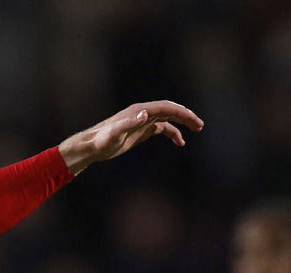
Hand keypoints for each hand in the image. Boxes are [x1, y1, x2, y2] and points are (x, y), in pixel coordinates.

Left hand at [59, 100, 204, 173]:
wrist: (91, 146)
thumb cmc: (101, 141)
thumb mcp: (114, 133)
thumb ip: (129, 123)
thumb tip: (146, 114)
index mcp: (139, 111)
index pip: (166, 108)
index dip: (181, 113)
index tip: (195, 121)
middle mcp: (142, 113)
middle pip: (169, 111)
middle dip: (186, 116)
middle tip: (200, 126)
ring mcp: (142, 122)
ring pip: (167, 119)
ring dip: (182, 123)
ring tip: (195, 130)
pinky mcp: (139, 131)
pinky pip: (160, 129)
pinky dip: (171, 133)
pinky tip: (179, 142)